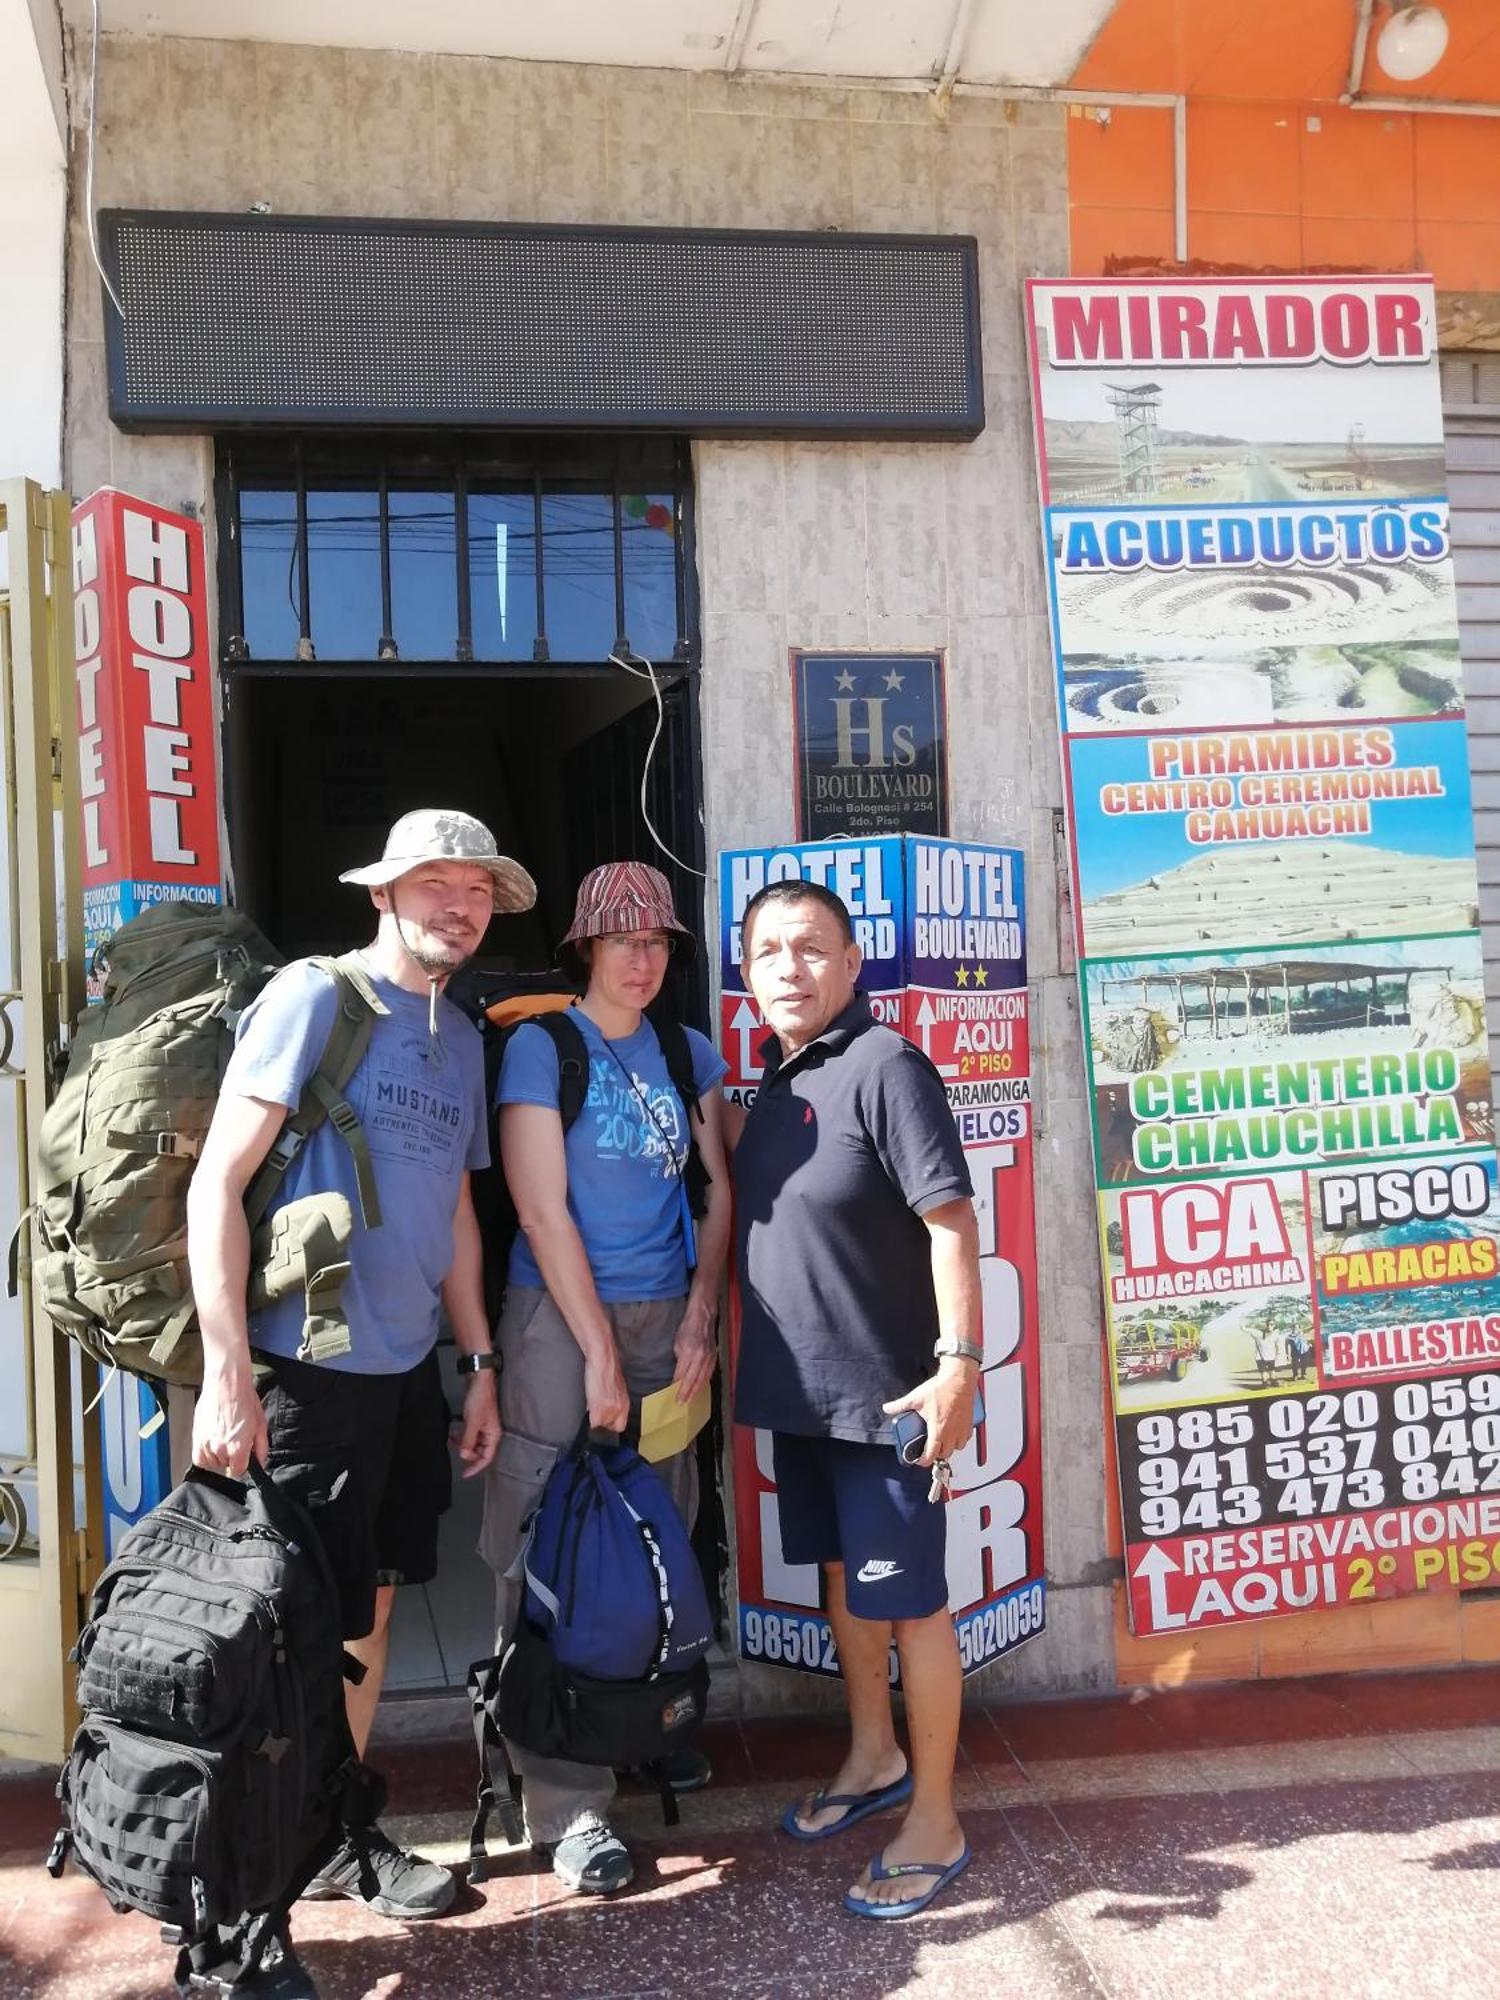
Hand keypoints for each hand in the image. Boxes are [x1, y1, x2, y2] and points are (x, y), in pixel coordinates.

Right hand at [192, 1359, 268, 1477]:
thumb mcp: (260, 1424)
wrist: (226, 1384)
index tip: (244, 1459)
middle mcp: (220, 1449)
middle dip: (231, 1457)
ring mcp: (205, 1444)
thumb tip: (260, 1463)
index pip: (238, 1472)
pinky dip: (205, 1455)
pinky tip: (212, 1443)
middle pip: (225, 1466)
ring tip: (223, 1438)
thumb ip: (261, 1448)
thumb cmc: (244, 1400)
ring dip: (218, 1455)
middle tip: (234, 1440)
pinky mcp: (195, 1438)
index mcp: (238, 1447)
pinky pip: (198, 1458)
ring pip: (212, 1463)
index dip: (243, 1465)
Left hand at [453, 1370, 500, 1477]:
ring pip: (474, 1442)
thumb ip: (468, 1441)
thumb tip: (464, 1456)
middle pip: (480, 1451)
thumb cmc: (479, 1400)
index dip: (476, 1467)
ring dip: (463, 1443)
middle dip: (467, 1453)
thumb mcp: (472, 1422)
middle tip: (454, 1448)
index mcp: (493, 1435)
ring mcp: (484, 1426)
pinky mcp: (477, 1419)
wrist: (479, 1379)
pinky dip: (462, 1435)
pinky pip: (470, 1433)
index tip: (464, 1474)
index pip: (487, 1457)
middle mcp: (490, 1432)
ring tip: (451, 1439)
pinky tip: (454, 1432)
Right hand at [584, 1342, 629, 1431]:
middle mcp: (620, 1407)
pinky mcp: (599, 1408)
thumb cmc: (607, 1368)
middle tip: (595, 1413)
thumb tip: (604, 1408)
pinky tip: (588, 1405)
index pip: (621, 1425)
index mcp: (625, 1402)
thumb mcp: (615, 1386)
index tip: (604, 1420)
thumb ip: (613, 1400)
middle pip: (611, 1427)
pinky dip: (588, 1416)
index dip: (611, 1423)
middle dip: (602, 1422)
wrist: (602, 1358)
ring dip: (594, 1418)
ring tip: (591, 1406)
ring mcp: (610, 1409)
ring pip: (600, 1425)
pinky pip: (592, 1422)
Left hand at [671, 1295, 717, 1404]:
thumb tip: (679, 1374)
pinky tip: (699, 1389)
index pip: (682, 1375)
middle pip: (693, 1380)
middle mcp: (700, 1357)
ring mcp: (709, 1358)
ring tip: (689, 1401)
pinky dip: (703, 1383)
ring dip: (695, 1391)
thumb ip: (679, 1360)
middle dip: (687, 1393)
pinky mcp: (714, 1357)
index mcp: (689, 1352)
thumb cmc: (687, 1328)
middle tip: (681, 1404)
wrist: (703, 1317)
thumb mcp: (677, 1343)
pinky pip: (709, 1374)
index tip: (673, 1397)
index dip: (677, 1387)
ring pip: (702, 1379)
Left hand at [882, 1358, 978, 1466]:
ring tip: (943, 1441)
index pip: (931, 1455)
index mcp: (938, 1430)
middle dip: (937, 1454)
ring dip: (950, 1447)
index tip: (920, 1460)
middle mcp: (952, 1432)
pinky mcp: (970, 1422)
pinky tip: (955, 1431)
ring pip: (958, 1447)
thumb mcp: (916, 1398)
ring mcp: (962, 1428)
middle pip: (945, 1454)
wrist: (959, 1378)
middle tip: (930, 1448)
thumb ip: (900, 1405)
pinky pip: (966, 1437)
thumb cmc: (941, 1389)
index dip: (924, 1461)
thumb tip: (888, 1408)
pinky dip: (960, 1438)